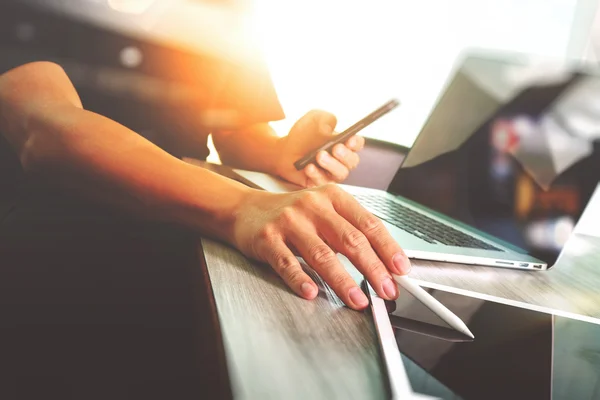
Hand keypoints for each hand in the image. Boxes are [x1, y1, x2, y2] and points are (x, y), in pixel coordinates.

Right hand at [232, 184, 410, 309]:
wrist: (247, 209)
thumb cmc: (293, 214)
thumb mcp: (324, 211)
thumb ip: (349, 231)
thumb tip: (383, 263)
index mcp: (333, 197)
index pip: (368, 223)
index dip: (388, 248)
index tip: (400, 269)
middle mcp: (312, 206)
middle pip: (349, 240)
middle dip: (373, 268)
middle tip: (386, 290)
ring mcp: (289, 222)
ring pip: (321, 254)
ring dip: (343, 281)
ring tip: (357, 300)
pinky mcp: (267, 239)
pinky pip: (286, 262)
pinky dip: (300, 279)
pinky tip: (311, 292)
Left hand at [274, 110, 364, 186]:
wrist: (284, 149)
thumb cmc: (303, 133)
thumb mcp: (314, 119)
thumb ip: (326, 118)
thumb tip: (332, 126)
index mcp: (345, 143)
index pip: (357, 144)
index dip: (356, 142)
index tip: (349, 139)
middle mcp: (342, 160)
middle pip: (352, 161)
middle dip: (345, 155)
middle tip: (336, 148)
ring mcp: (332, 173)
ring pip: (340, 174)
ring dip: (331, 165)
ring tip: (319, 156)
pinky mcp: (320, 183)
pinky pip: (322, 182)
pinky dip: (316, 174)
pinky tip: (309, 167)